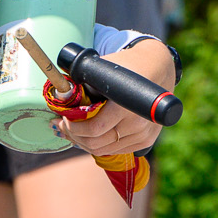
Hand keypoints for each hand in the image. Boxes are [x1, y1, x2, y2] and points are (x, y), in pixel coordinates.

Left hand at [54, 37, 176, 157]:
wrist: (157, 69)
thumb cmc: (126, 66)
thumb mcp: (103, 69)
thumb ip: (81, 83)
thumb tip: (60, 97)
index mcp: (126, 107)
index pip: (93, 129)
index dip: (73, 127)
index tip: (62, 118)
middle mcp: (138, 124)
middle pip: (96, 143)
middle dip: (74, 136)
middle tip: (61, 126)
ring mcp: (143, 135)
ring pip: (104, 150)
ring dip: (83, 143)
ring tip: (71, 131)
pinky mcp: (145, 141)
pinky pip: (115, 150)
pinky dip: (99, 145)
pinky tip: (88, 136)